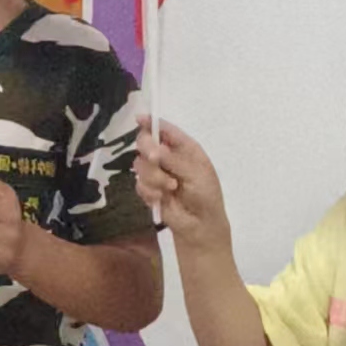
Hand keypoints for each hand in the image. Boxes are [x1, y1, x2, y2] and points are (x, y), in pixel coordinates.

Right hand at [133, 116, 229, 247]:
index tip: (140, 120)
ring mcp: (157, 173)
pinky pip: (139, 184)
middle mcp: (168, 157)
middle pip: (146, 143)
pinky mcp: (149, 190)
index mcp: (184, 148)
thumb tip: (153, 147)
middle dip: (148, 151)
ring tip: (170, 189)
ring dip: (154, 177)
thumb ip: (173, 159)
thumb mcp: (195, 174)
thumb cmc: (205, 196)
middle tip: (155, 160)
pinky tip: (161, 199)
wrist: (199, 226)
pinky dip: (149, 192)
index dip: (152, 123)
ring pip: (140, 165)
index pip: (165, 130)